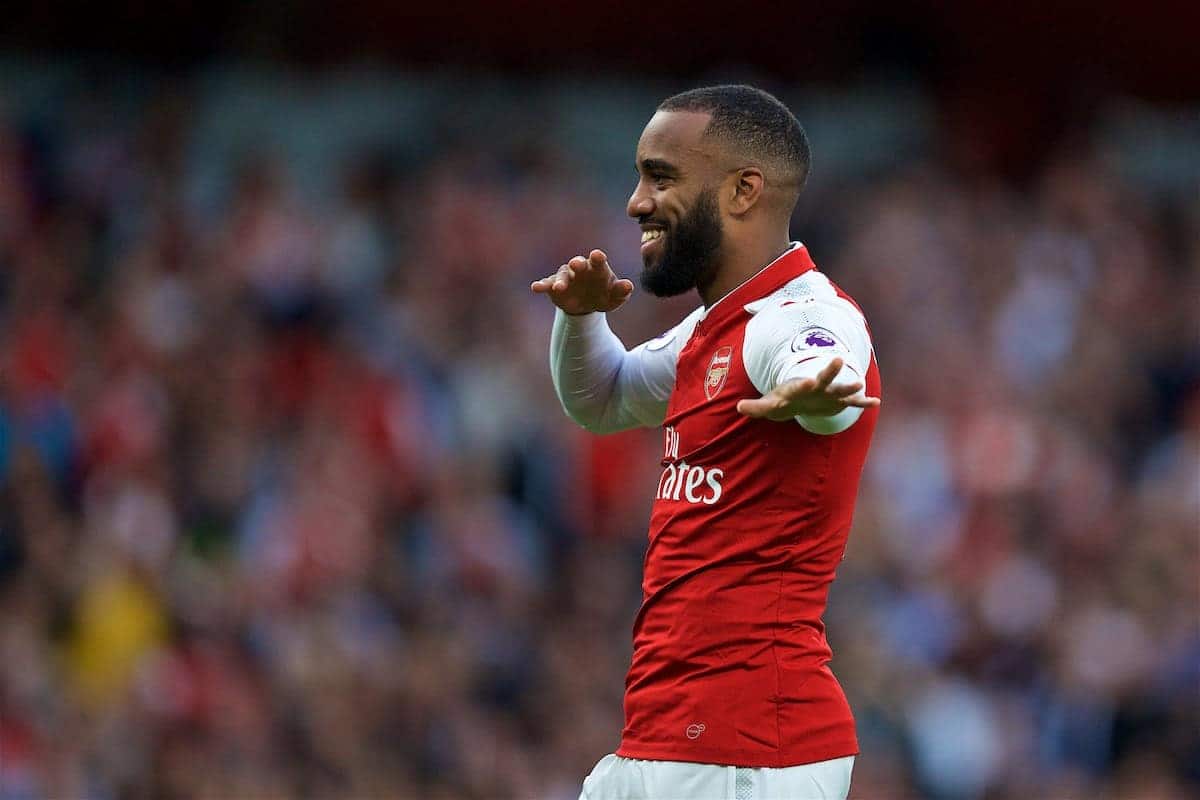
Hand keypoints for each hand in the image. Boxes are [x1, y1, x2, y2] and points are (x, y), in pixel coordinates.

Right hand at [530, 249, 633, 314]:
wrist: (587, 306)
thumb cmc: (604, 296)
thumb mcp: (615, 297)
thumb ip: (622, 291)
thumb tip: (628, 286)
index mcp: (597, 268)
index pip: (598, 261)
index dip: (598, 258)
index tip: (597, 255)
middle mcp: (581, 269)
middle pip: (578, 263)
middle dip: (577, 263)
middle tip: (576, 264)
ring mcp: (566, 277)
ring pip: (562, 275)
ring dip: (560, 280)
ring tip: (559, 287)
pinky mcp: (554, 287)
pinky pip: (547, 284)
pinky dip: (541, 285)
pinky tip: (536, 288)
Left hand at [736, 357, 880, 420]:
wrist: (800, 395)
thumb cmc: (784, 399)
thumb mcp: (770, 404)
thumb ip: (757, 406)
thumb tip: (739, 407)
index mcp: (798, 388)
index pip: (799, 386)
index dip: (803, 384)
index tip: (808, 381)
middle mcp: (815, 388)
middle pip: (823, 380)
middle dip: (829, 372)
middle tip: (838, 361)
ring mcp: (827, 394)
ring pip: (840, 389)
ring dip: (850, 387)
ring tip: (859, 384)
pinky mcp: (836, 402)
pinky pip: (851, 402)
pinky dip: (863, 403)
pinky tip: (875, 403)